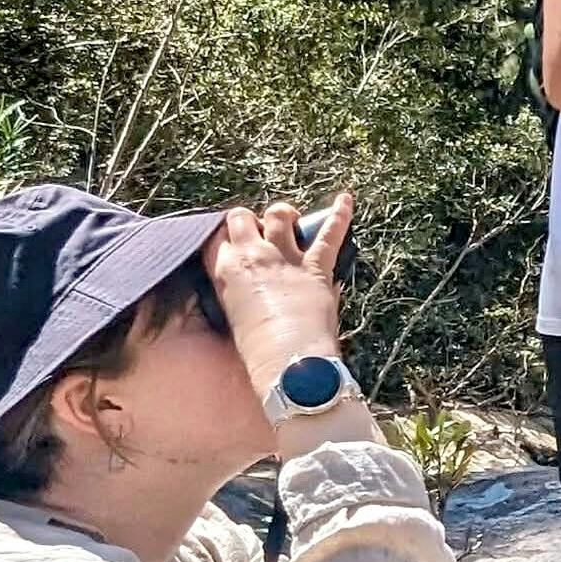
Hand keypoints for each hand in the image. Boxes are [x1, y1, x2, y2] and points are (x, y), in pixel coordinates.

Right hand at [204, 193, 349, 405]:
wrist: (287, 362)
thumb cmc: (257, 350)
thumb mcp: (234, 316)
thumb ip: (241, 293)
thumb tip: (254, 287)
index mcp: (225, 271)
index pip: (214, 236)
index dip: (224, 235)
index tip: (231, 240)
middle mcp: (252, 256)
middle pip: (242, 217)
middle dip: (249, 219)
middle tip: (259, 231)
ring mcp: (285, 258)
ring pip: (279, 216)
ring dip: (284, 215)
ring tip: (291, 218)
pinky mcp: (315, 267)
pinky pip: (329, 234)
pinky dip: (340, 215)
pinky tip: (346, 199)